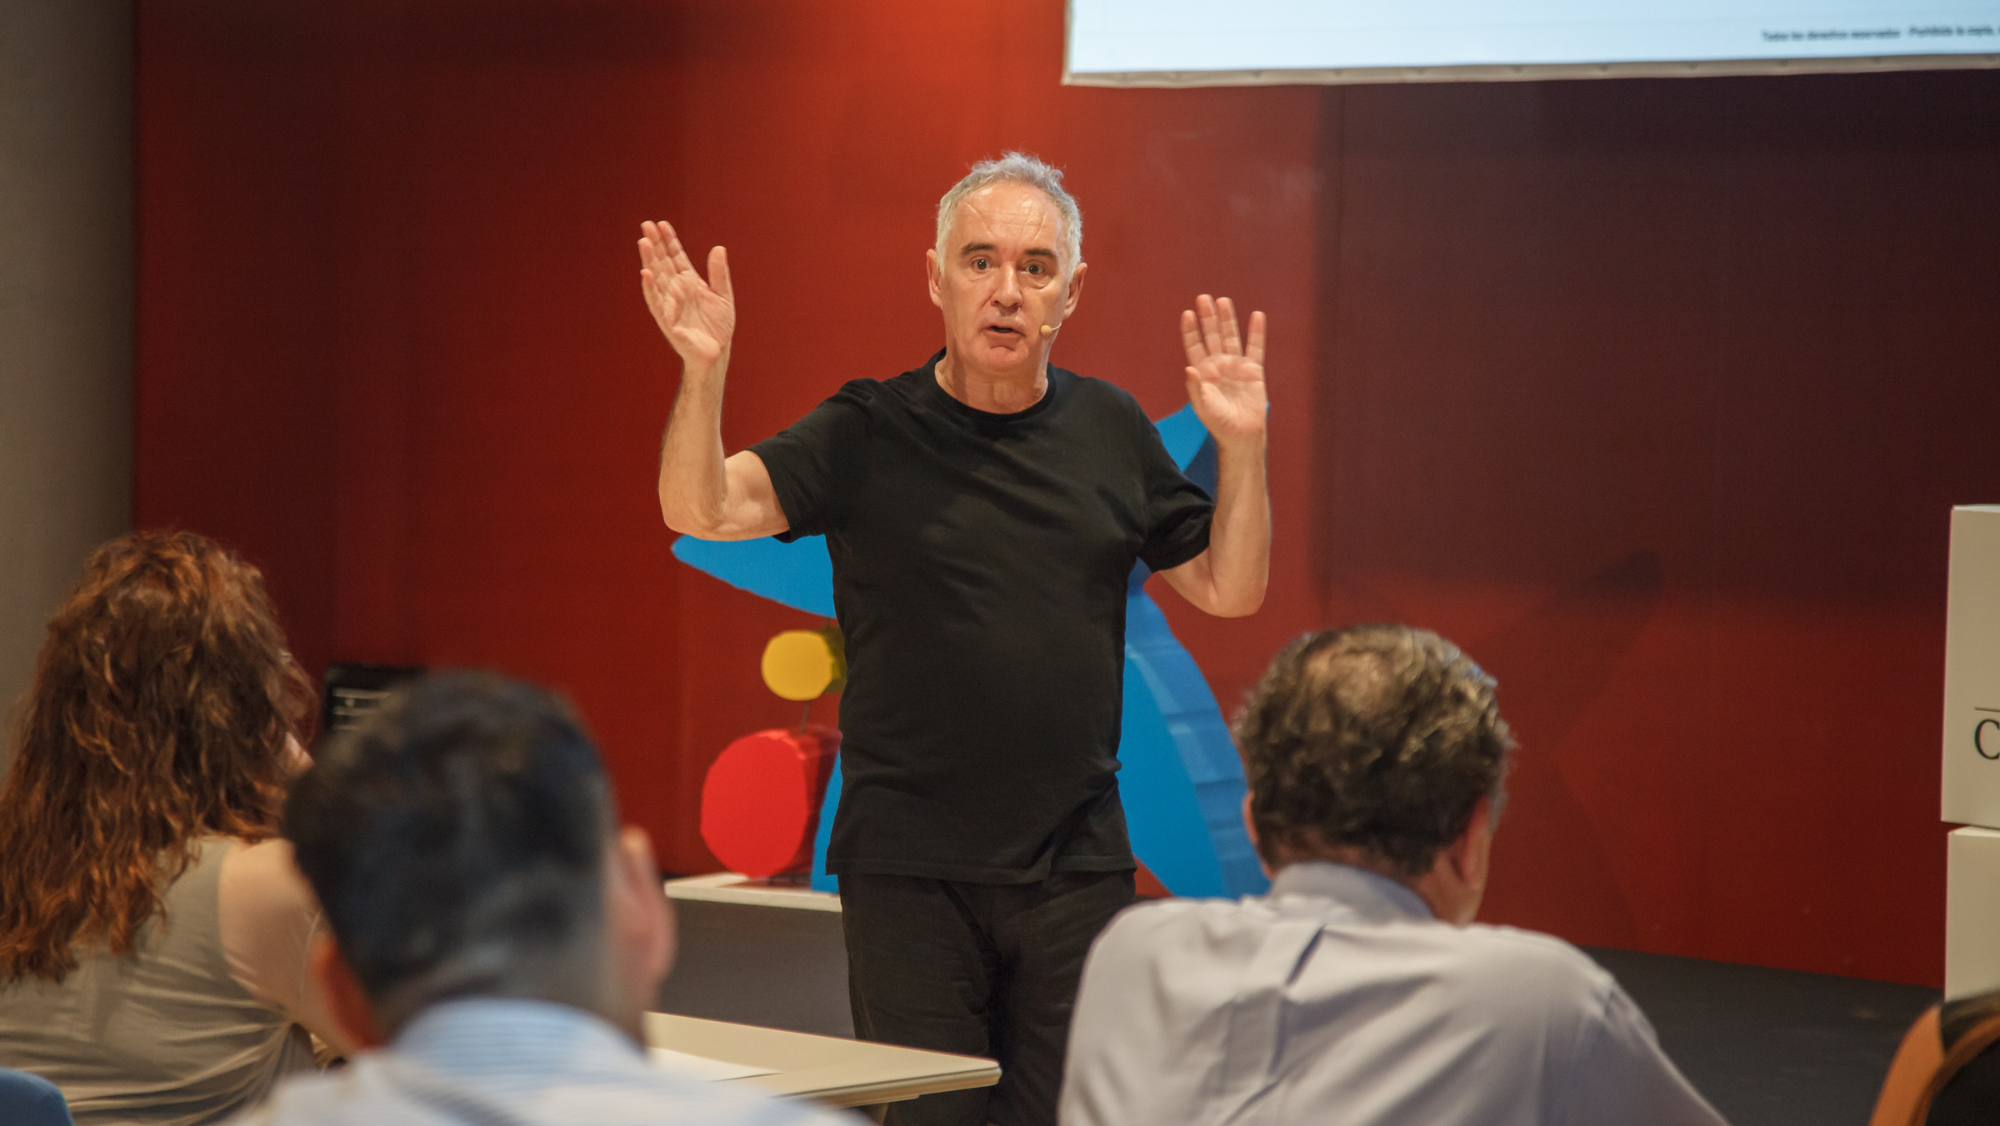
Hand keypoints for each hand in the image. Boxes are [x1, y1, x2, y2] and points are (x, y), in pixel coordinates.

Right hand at [639, 220, 734, 369]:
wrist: (717, 352)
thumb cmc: (718, 326)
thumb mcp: (723, 295)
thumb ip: (719, 273)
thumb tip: (719, 248)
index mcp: (688, 282)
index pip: (676, 257)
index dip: (669, 241)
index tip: (662, 223)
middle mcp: (676, 290)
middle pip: (663, 263)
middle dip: (655, 244)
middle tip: (646, 224)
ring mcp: (670, 305)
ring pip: (656, 279)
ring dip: (649, 261)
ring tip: (644, 242)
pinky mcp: (668, 322)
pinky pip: (657, 303)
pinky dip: (650, 289)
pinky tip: (645, 273)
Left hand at [1181, 295, 1266, 445]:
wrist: (1242, 435)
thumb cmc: (1219, 424)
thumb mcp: (1203, 407)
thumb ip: (1195, 388)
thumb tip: (1188, 369)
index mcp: (1202, 373)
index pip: (1195, 346)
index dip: (1191, 330)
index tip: (1188, 313)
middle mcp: (1218, 365)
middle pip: (1212, 336)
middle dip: (1208, 318)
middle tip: (1203, 298)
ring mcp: (1236, 366)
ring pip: (1231, 337)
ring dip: (1227, 319)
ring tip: (1223, 300)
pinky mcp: (1254, 371)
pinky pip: (1256, 348)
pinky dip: (1256, 332)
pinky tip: (1257, 316)